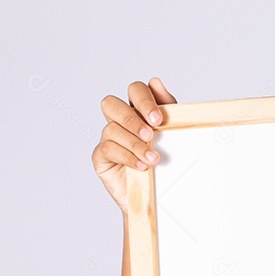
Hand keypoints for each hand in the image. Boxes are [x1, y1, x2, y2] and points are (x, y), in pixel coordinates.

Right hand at [92, 77, 176, 213]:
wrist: (159, 195)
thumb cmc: (166, 161)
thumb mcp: (173, 134)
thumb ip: (167, 108)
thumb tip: (155, 81)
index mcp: (138, 110)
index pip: (135, 90)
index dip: (144, 99)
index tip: (159, 119)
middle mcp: (120, 121)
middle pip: (111, 103)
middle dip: (132, 117)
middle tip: (151, 133)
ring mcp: (108, 138)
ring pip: (112, 128)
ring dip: (135, 143)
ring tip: (153, 158)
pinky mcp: (101, 157)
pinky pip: (107, 149)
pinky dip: (127, 157)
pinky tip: (142, 166)